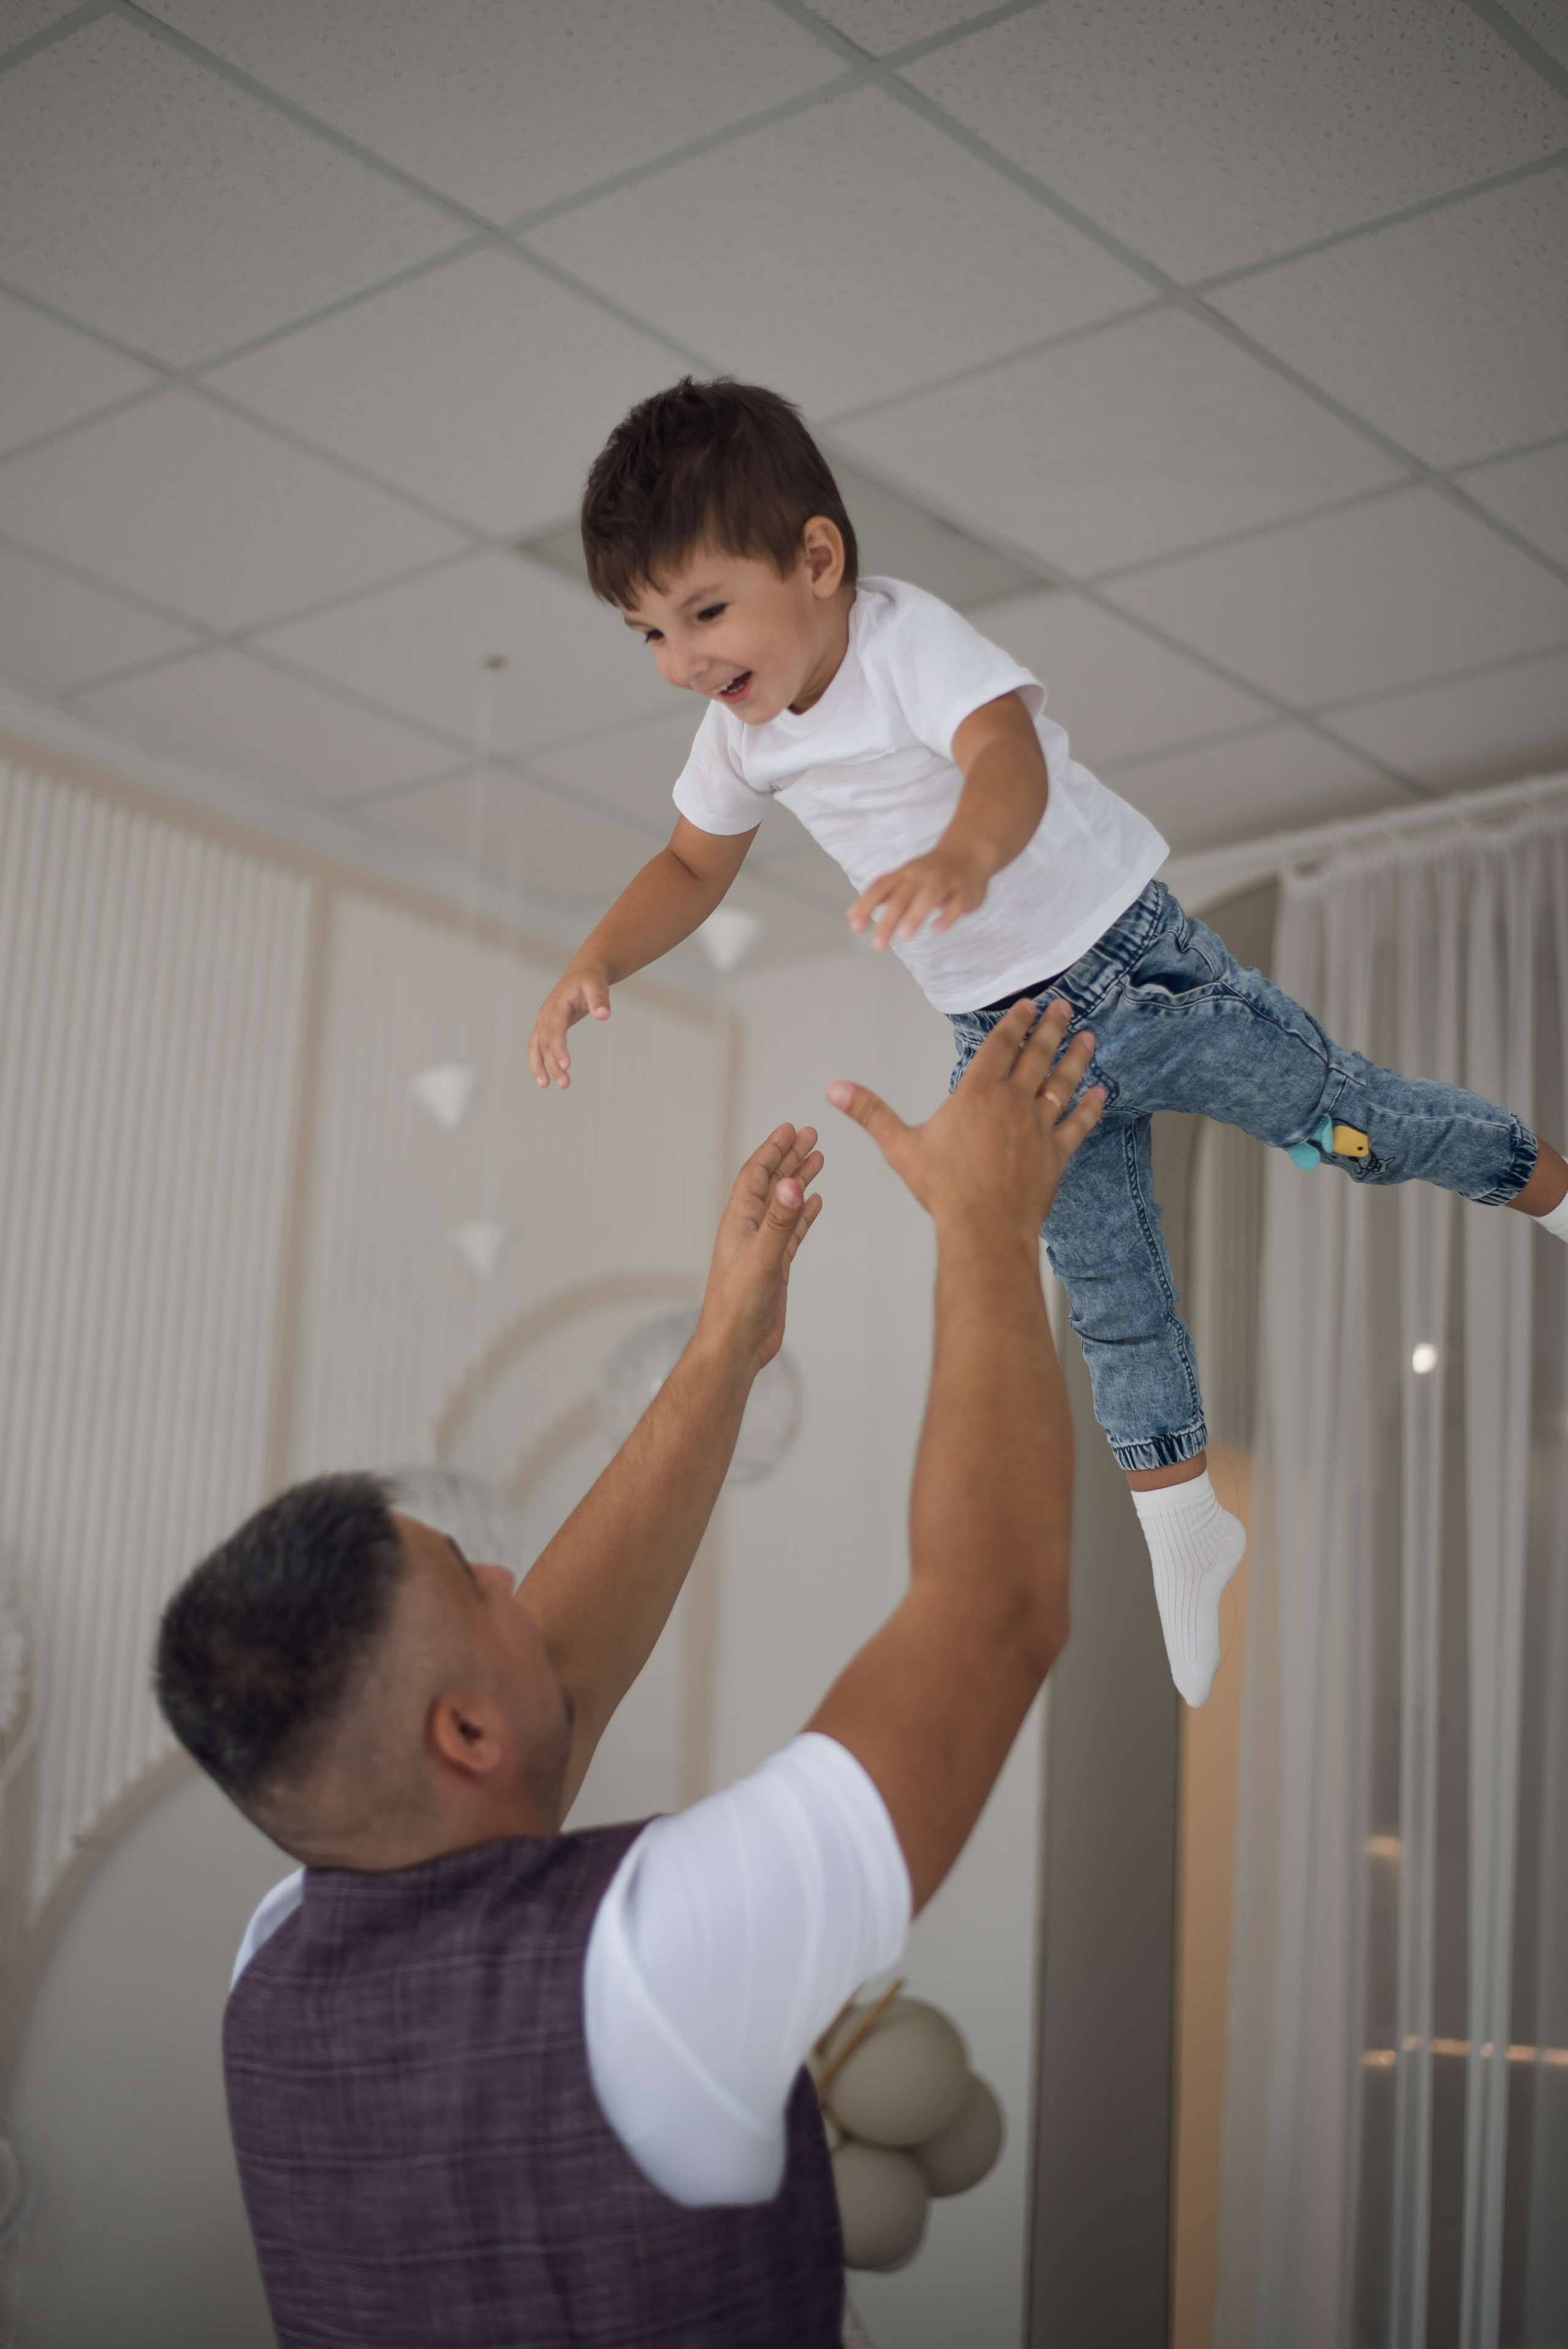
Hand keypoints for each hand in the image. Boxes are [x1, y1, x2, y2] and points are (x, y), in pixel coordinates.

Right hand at [527, 963, 610, 1090]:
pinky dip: (538, 1062)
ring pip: (536, 1047)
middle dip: (553, 1063)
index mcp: (557, 1005)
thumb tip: (604, 1015)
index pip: (555, 1029)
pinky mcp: (545, 1027)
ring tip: (547, 1085)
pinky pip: (537, 1047)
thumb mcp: (597, 986)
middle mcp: (545, 1014)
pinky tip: (544, 1079)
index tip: (566, 1065)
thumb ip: (600, 1000)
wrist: (582, 973)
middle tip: (565, 1083)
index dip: (559, 1047)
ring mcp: (543, 1021)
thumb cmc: (590, 980)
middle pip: (545, 1042)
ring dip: (540, 1066)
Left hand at [696, 1125, 824, 1373]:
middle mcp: (749, 1229)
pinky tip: (815, 1201)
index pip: (756, 1175)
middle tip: (811, 1135)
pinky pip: (791, 1230)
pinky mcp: (775, 1266)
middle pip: (771, 1183)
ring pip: (784, 1204)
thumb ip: (778, 1222)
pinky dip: (803, 1213)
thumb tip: (790, 1184)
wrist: (735, 1347)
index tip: (790, 1128)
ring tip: (818, 1159)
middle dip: (790, 1157)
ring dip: (799, 1180)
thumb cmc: (738, 1306)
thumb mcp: (762, 1259)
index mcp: (739, 1222)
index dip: (772, 1150)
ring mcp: (763, 1247)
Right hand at [826, 998, 1102, 1238]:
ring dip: (1075, 1057)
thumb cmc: (944, 1189)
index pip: (999, 1046)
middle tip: (1062, 1006)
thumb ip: (870, 1112)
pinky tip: (1101, 1092)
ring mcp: (1038, 1127)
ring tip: (1087, 1036)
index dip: (1015, 1022)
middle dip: (1050, 1027)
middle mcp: (1013, 1102)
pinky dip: (1090, 1107)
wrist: (984, 1228)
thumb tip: (835, 1089)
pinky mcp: (1056, 1154)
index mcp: (977, 1093)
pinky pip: (1077, 1124)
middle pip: (1036, 1055)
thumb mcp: (899, 1146)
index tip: (1028, 1005)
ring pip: (1062, 1083)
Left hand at [847, 846, 990, 950]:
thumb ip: (881, 897)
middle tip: (878, 944)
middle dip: (888, 920)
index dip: (866, 905)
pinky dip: (947, 916)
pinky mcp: (965, 892)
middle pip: (902, 896)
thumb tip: (851, 916)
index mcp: (905, 874)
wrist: (968, 852)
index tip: (855, 925)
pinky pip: (956, 903)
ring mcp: (945, 883)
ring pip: (928, 896)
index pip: (881, 887)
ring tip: (904, 935)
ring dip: (916, 915)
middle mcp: (922, 877)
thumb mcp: (904, 879)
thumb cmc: (930, 873)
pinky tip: (937, 929)